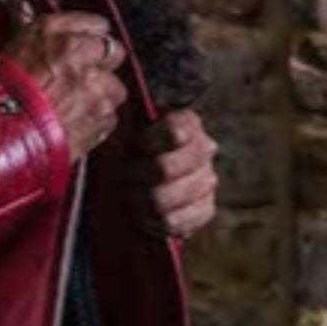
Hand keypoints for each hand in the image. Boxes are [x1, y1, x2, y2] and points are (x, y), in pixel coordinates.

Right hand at [4, 11, 127, 158]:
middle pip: (115, 52)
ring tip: (75, 106)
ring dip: (101, 95)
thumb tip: (23, 8)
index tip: (85, 48)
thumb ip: (29, 27)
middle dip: (102, 64)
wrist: (0, 134)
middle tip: (83, 77)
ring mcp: (96, 86)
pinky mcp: (102, 117)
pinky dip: (97, 120)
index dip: (91, 39)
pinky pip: (109, 116)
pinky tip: (75, 122)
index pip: (98, 25)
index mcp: (56, 32)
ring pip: (115, 87)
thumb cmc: (0, 92)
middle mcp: (81, 54)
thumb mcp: (11, 47)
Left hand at [137, 108, 218, 241]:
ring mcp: (207, 180)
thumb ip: (127, 118)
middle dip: (136, 176)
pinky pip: (179, 220)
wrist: (139, 187)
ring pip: (166, 198)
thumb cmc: (128, 151)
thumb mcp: (126, 129)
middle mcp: (204, 148)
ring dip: (141, 202)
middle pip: (164, 168)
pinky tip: (149, 216)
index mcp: (186, 122)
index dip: (148, 142)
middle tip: (124, 178)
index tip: (135, 147)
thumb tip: (119, 103)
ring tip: (131, 198)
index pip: (174, 130)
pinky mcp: (206, 208)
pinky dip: (158, 222)